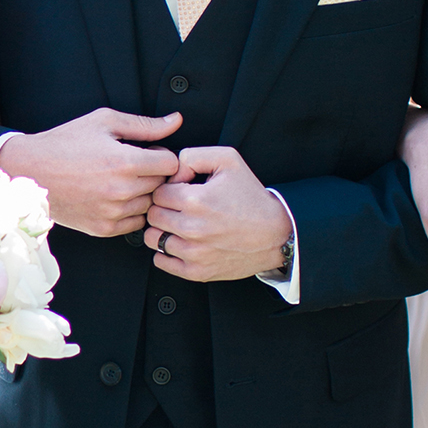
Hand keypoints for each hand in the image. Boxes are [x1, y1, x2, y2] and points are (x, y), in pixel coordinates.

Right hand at [0, 111, 180, 236]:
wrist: (29, 171)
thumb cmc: (65, 143)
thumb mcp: (104, 122)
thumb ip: (144, 125)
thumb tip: (175, 121)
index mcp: (125, 162)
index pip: (171, 164)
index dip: (164, 155)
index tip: (151, 153)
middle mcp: (122, 191)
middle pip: (162, 185)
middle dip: (154, 173)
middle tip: (134, 165)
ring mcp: (113, 212)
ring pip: (150, 205)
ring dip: (143, 194)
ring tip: (122, 181)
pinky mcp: (103, 228)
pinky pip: (135, 223)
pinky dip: (130, 211)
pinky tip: (114, 196)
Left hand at [144, 146, 292, 280]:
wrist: (275, 233)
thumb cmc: (252, 197)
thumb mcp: (228, 160)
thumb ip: (192, 156)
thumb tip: (171, 170)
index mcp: (195, 200)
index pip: (158, 193)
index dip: (168, 189)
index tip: (180, 192)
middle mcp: (192, 228)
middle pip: (152, 215)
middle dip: (163, 208)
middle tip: (179, 207)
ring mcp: (193, 253)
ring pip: (153, 238)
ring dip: (162, 230)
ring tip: (179, 225)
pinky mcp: (197, 271)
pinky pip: (161, 262)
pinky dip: (165, 252)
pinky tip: (180, 242)